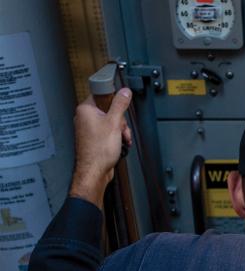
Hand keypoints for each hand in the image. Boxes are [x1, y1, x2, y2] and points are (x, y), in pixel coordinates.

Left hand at [69, 89, 132, 207]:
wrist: (95, 172)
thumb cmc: (98, 151)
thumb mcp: (115, 122)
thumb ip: (120, 104)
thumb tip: (124, 92)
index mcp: (85, 110)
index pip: (102, 94)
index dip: (114, 101)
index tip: (120, 108)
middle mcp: (85, 118)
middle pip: (109, 110)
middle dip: (120, 120)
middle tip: (120, 128)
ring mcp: (89, 129)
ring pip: (111, 122)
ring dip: (120, 130)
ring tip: (122, 139)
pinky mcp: (94, 139)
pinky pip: (109, 132)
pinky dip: (116, 137)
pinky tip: (120, 144)